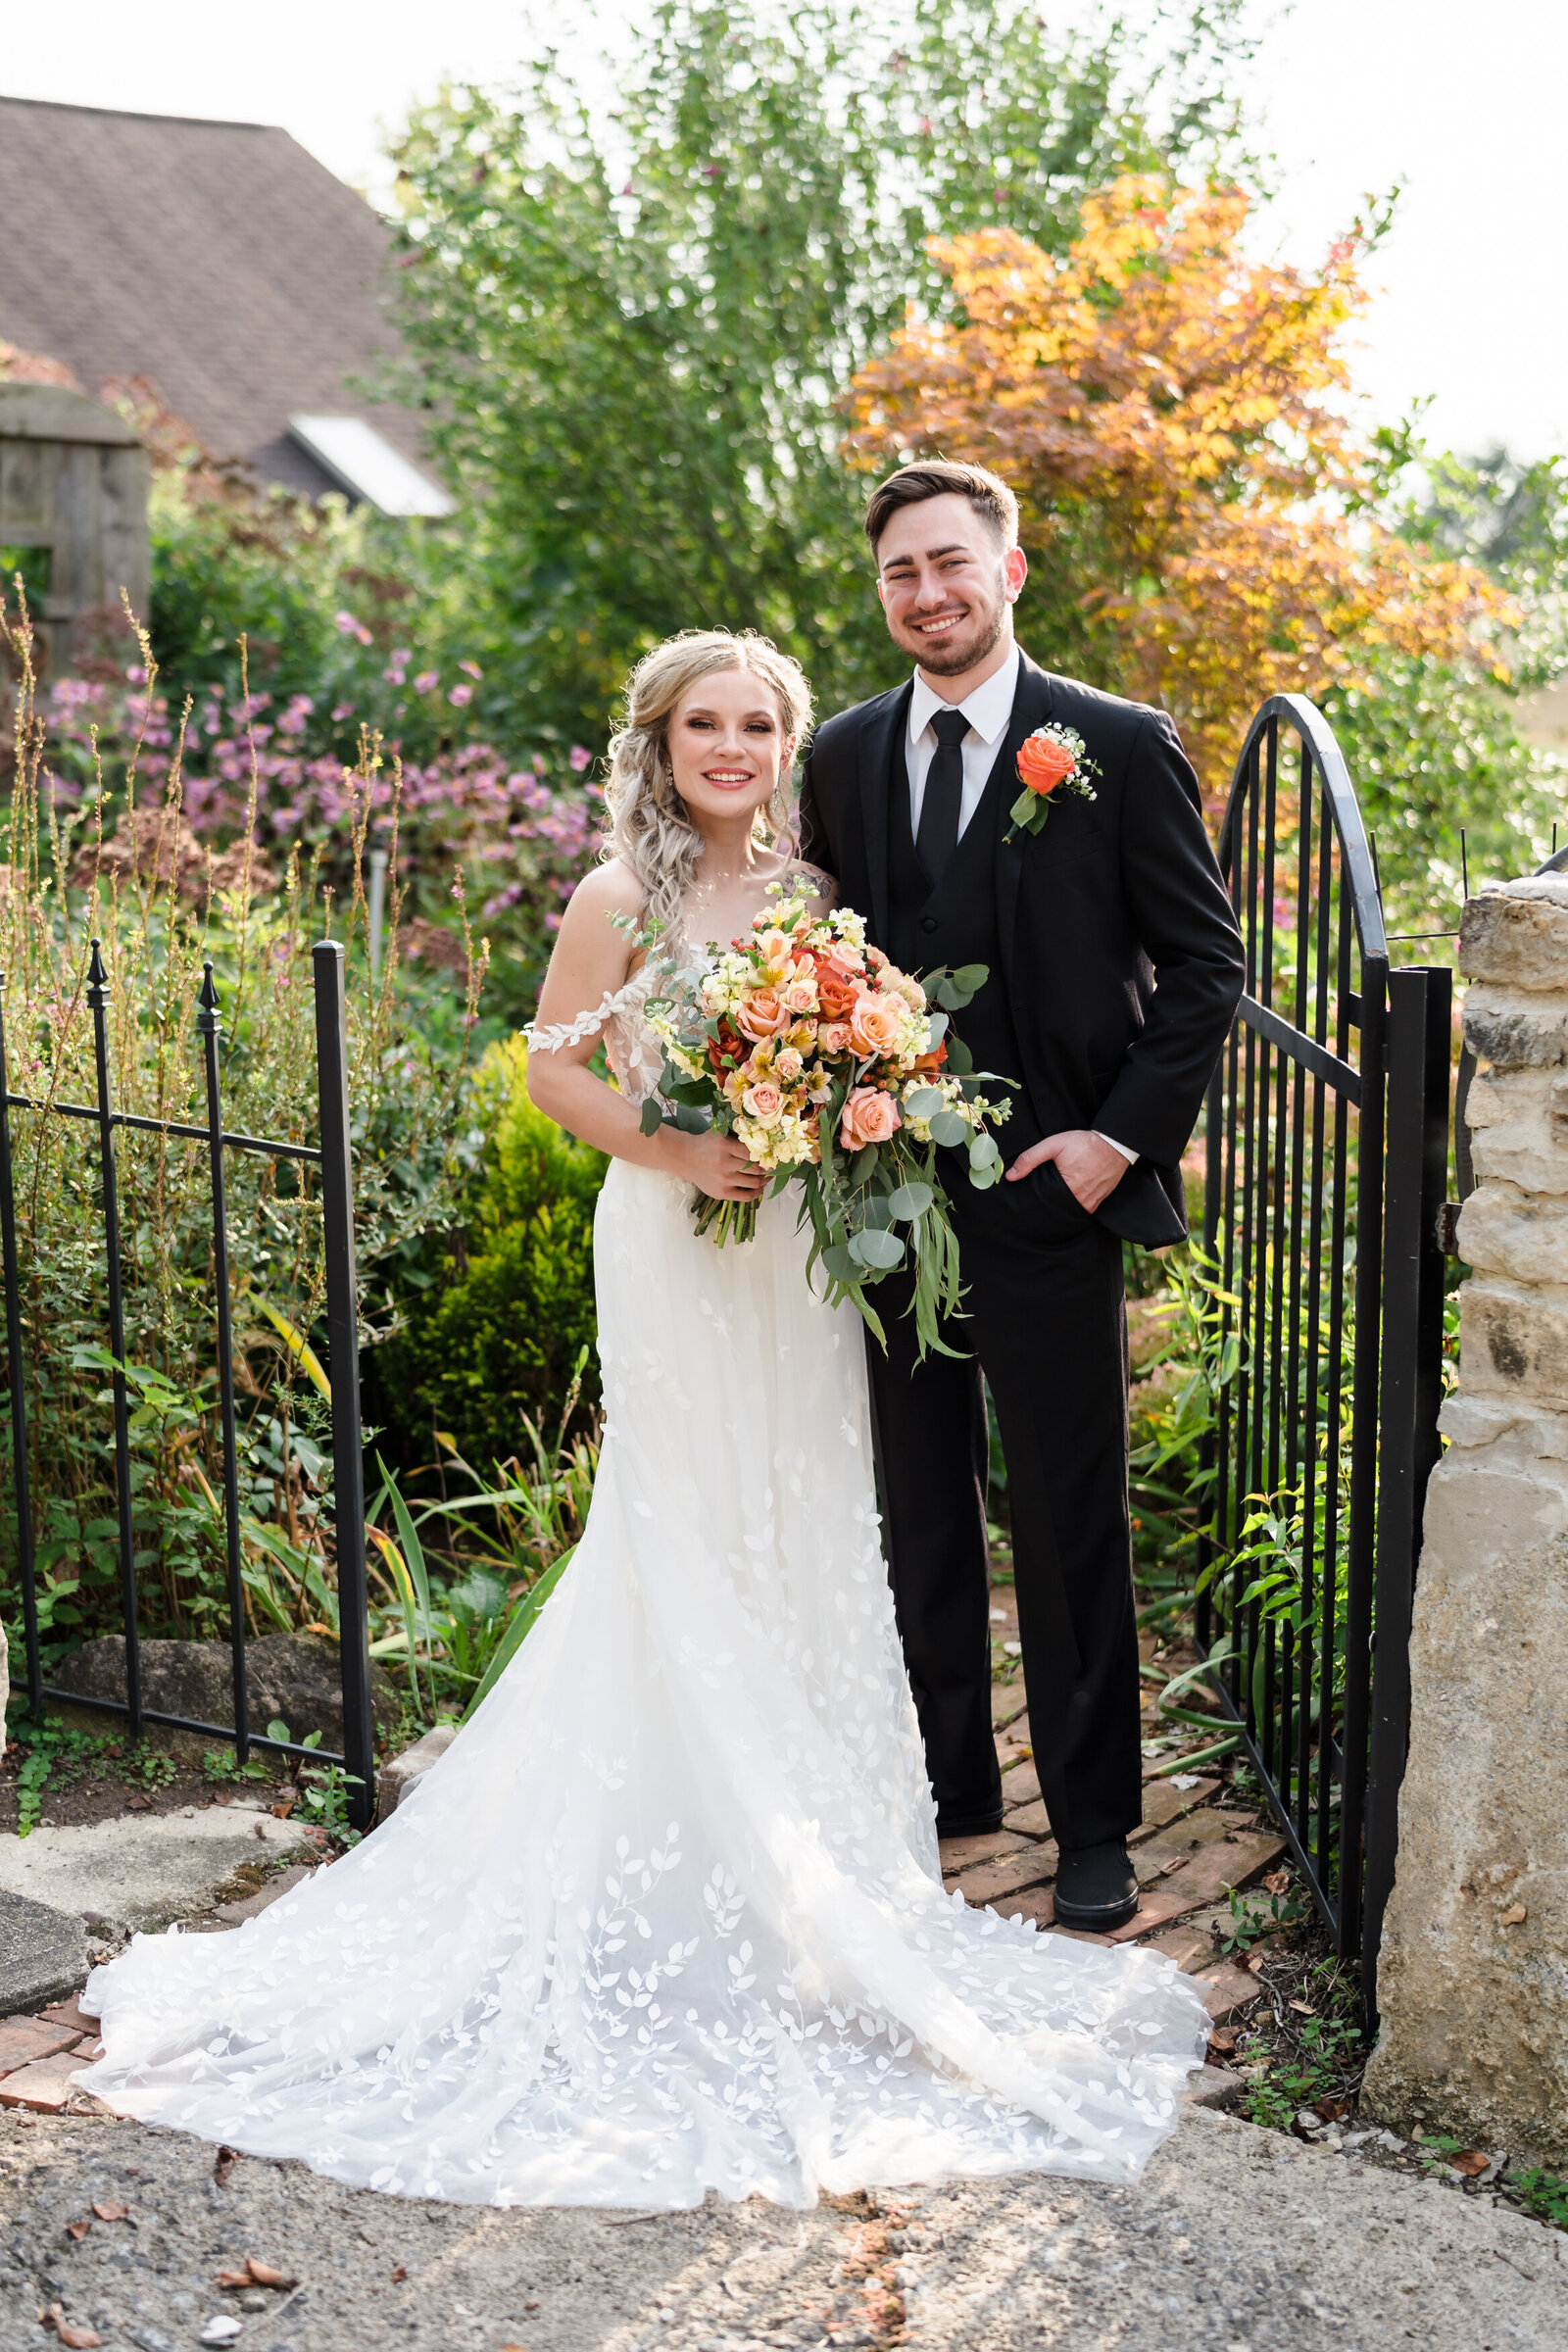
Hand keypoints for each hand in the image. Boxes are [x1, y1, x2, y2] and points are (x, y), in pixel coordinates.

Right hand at [665, 1126, 766, 1202]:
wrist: (685, 1158)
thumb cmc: (706, 1145)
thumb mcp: (720, 1134)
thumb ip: (739, 1136)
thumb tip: (764, 1140)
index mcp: (725, 1146)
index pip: (754, 1152)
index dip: (767, 1155)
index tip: (772, 1155)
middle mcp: (724, 1163)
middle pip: (757, 1168)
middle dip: (768, 1168)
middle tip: (773, 1166)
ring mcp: (723, 1180)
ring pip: (754, 1183)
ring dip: (765, 1180)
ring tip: (767, 1176)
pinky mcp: (721, 1193)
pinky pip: (746, 1196)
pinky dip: (757, 1193)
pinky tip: (759, 1188)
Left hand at [1006, 1128, 1127, 1211]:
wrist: (1114, 1144)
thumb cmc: (1084, 1144)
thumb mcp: (1054, 1145)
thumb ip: (1030, 1159)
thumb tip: (1010, 1176)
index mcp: (1068, 1188)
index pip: (1044, 1204)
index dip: (1034, 1204)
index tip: (1025, 1203)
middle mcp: (1081, 1199)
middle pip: (1056, 1210)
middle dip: (1045, 1207)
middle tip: (1033, 1206)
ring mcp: (1091, 1202)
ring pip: (1068, 1212)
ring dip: (1058, 1208)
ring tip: (1048, 1202)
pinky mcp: (1098, 1201)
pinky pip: (1080, 1209)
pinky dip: (1071, 1206)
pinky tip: (1063, 1200)